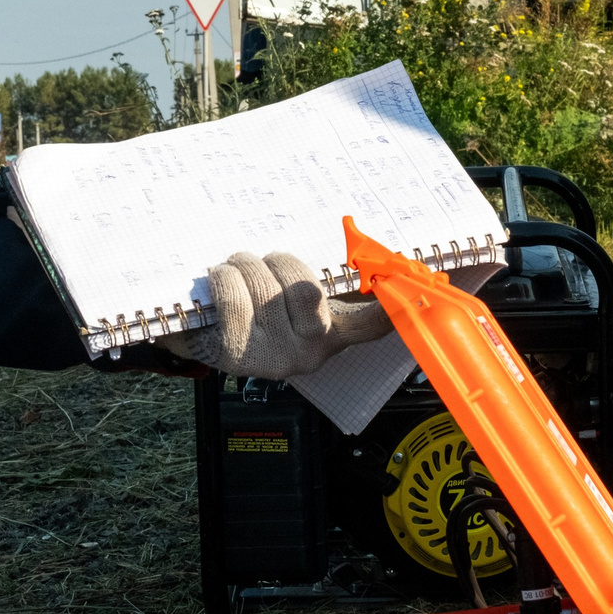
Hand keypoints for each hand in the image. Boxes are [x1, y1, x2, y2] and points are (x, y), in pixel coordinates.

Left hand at [157, 251, 392, 377]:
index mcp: (331, 335)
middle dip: (273, 262)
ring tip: (234, 275)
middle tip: (256, 267)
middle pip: (302, 283)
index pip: (372, 325)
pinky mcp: (238, 355)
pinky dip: (222, 277)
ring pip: (264, 283)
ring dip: (242, 266)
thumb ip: (319, 285)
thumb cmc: (251, 312)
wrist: (202, 336)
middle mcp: (310, 352)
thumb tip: (356, 256)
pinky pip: (234, 295)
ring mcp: (276, 356)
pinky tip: (219, 282)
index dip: (393, 310)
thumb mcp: (291, 302)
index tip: (410, 294)